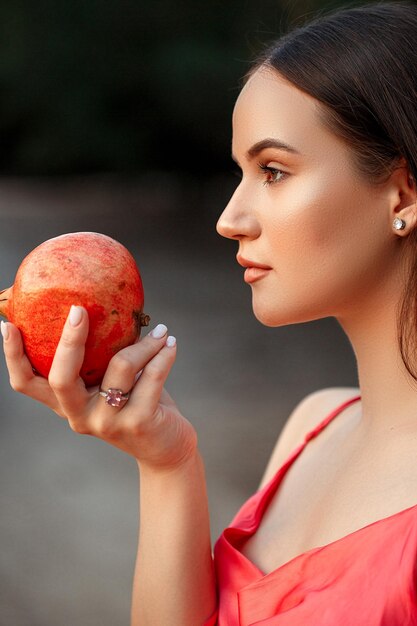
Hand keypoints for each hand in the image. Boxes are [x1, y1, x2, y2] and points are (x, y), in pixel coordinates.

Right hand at [1, 307, 196, 470]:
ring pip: (120, 367)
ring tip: (160, 330)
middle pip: (60, 377)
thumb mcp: (111, 384)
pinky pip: (152, 376)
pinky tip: (170, 343)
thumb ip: (101, 359)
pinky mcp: (138, 422)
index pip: (27, 384)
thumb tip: (105, 305)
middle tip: (79, 310)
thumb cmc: (137, 405)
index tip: (7, 325)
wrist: (166, 449)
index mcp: (67, 404)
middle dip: (68, 340)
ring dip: (144, 343)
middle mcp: (80, 416)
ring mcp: (108, 422)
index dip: (13, 356)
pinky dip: (164, 355)